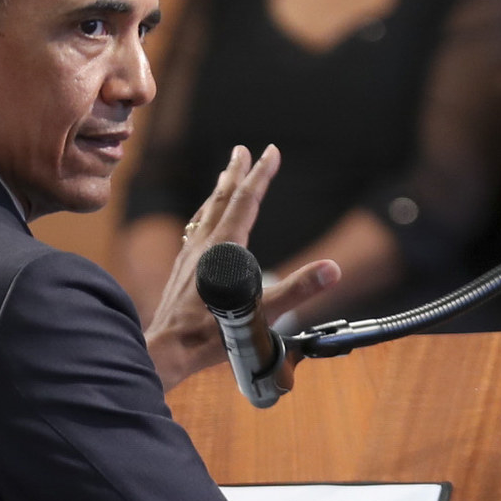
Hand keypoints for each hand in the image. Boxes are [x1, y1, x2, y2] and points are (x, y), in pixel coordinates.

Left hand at [141, 145, 343, 391]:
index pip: (246, 201)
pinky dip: (205, 215)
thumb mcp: (261, 313)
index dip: (261, 174)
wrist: (168, 350)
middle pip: (222, 199)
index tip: (271, 151)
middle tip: (242, 150)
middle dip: (235, 173)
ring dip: (219, 191)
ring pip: (205, 213)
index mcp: (223, 248)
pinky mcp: (181, 269)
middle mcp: (203, 245)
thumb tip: (332, 270)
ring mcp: (189, 255)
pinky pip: (195, 230)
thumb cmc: (210, 335)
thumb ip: (297, 290)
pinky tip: (205, 222)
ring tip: (226, 176)